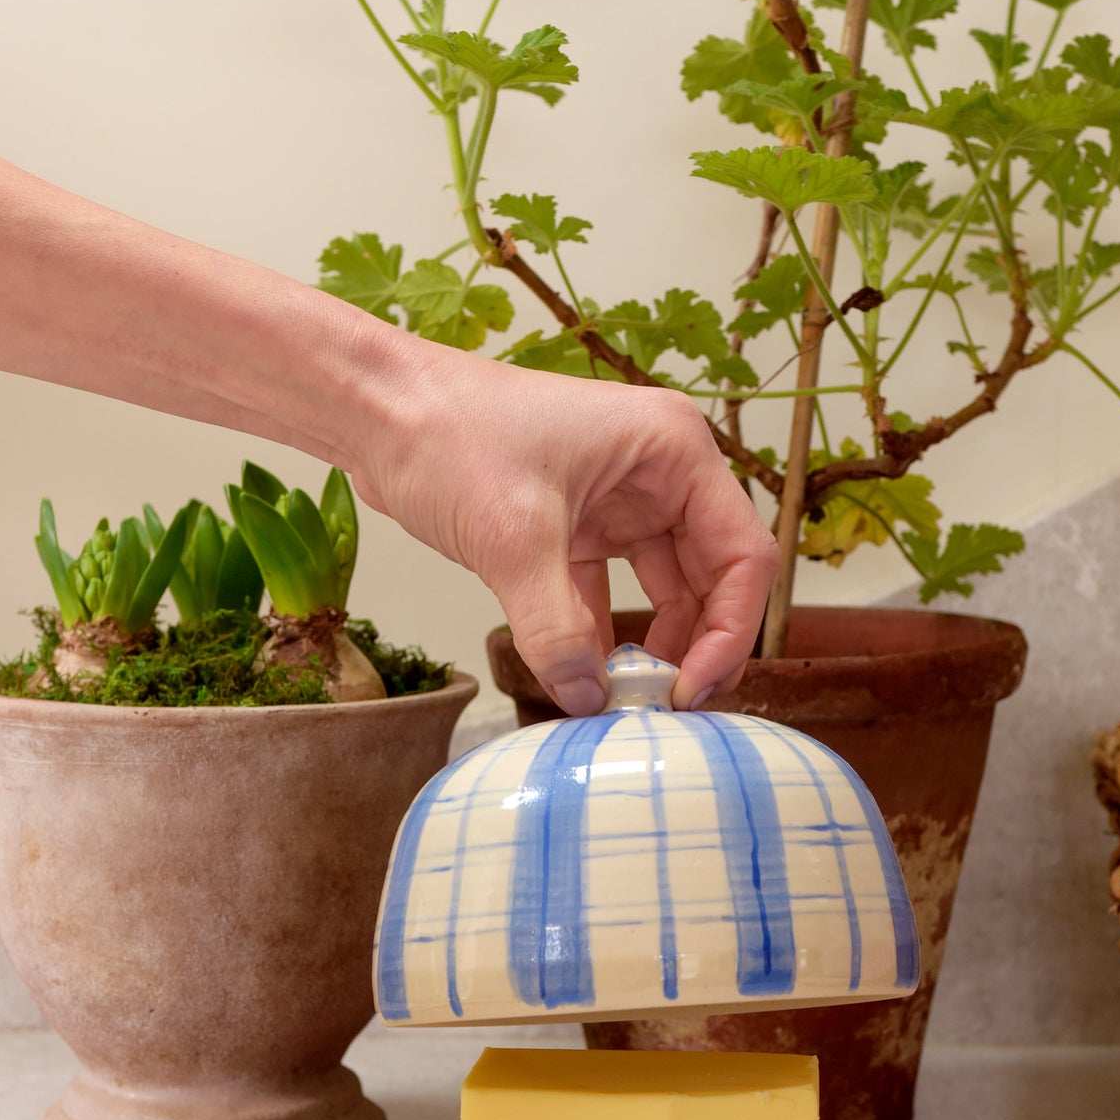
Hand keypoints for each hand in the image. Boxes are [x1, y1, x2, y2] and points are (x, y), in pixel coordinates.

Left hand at [351, 342, 777, 714]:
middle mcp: (660, 472)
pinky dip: (600, 637)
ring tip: (625, 702)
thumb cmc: (449, 435)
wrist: (375, 410)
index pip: (743, 556)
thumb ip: (557, 630)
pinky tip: (583, 681)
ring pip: (664, 590)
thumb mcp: (513, 541)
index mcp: (673, 449)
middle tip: (666, 709)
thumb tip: (586, 701)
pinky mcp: (578, 525)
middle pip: (712, 578)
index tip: (692, 691)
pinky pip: (609, 594)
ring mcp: (620, 499)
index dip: (729, 632)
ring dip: (649, 647)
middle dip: (692, 646)